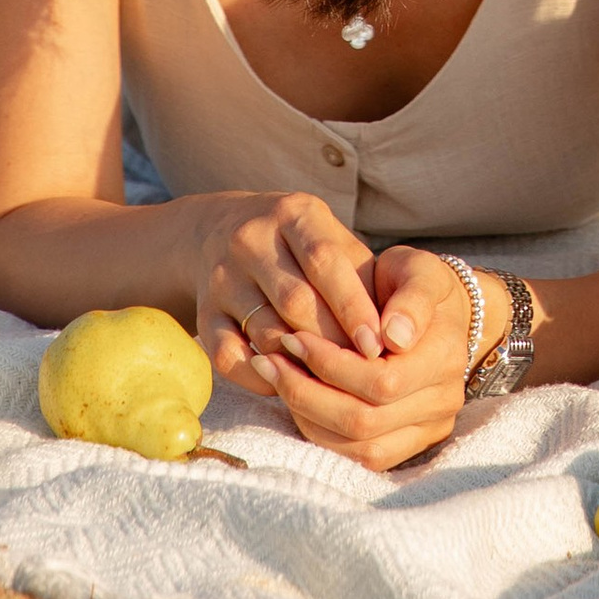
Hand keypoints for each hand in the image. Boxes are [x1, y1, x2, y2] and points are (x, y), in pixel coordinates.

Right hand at [196, 190, 384, 400]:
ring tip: (332, 382)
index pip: (325, 261)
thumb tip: (395, 332)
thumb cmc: (300, 246)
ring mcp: (223, 276)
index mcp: (295, 214)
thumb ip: (362, 277)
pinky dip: (260, 376)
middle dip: (333, 340)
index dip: (353, 306)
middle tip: (362, 371)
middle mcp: (252, 239)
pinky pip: (228, 355)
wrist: (220, 231)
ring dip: (301, 362)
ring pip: (265, 331)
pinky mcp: (203, 312)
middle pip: (295, 301)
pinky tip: (287, 384)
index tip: (379, 344)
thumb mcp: (332, 240)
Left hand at [252, 245, 480, 470]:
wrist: (436, 312)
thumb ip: (411, 298)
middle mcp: (442, 403)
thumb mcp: (416, 271)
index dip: (329, 365)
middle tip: (271, 361)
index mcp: (445, 357)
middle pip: (364, 420)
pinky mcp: (407, 445)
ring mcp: (427, 429)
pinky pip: (359, 456)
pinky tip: (297, 400)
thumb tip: (393, 336)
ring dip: (307, 415)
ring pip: (358, 447)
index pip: (381, 380)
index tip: (292, 337)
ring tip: (276, 379)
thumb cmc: (413, 284)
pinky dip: (321, 431)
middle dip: (307, 392)